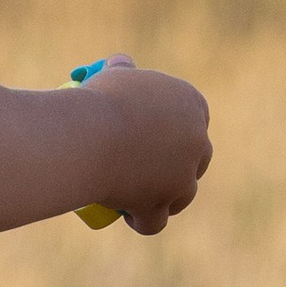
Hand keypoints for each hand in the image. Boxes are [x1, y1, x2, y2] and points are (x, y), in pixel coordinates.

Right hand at [85, 56, 212, 235]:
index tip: (157, 137)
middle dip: (181, 166)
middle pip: (196, 159)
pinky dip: (145, 222)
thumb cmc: (98, 102)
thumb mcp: (111, 78)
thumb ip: (121, 69)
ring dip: (171, 199)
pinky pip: (156, 220)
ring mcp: (182, 176)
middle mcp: (196, 140)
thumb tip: (122, 64)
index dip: (180, 130)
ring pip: (183, 194)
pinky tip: (134, 220)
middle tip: (152, 169)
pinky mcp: (162, 203)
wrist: (88, 136)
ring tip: (146, 198)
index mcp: (191, 103)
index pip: (195, 120)